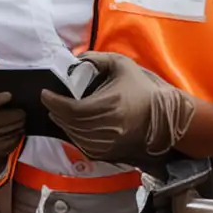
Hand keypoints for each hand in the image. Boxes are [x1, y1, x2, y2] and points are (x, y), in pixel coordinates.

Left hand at [39, 51, 195, 167]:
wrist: (167, 116)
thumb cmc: (144, 89)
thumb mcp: (122, 66)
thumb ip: (98, 59)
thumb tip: (76, 60)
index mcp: (110, 106)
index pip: (72, 109)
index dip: (54, 102)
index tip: (45, 93)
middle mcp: (108, 128)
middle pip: (70, 123)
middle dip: (56, 112)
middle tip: (51, 101)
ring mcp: (109, 144)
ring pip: (75, 137)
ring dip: (63, 124)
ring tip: (58, 112)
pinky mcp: (110, 153)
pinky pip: (84, 146)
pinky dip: (74, 136)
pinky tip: (72, 126)